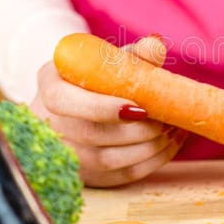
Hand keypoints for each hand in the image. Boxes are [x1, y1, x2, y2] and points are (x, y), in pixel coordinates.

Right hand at [29, 36, 186, 186]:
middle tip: (169, 119)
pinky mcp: (86, 177)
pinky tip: (170, 143)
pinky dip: (152, 161)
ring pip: (108, 161)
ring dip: (150, 147)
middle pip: (91, 135)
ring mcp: (65, 155)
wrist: (79, 104)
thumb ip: (131, 54)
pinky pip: (121, 175)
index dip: (102, 107)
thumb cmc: (95, 79)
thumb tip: (156, 46)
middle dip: (138, 130)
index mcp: (51, 88)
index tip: (140, 107)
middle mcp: (49, 125)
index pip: (64, 102)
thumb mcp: (107, 61)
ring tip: (174, 129)